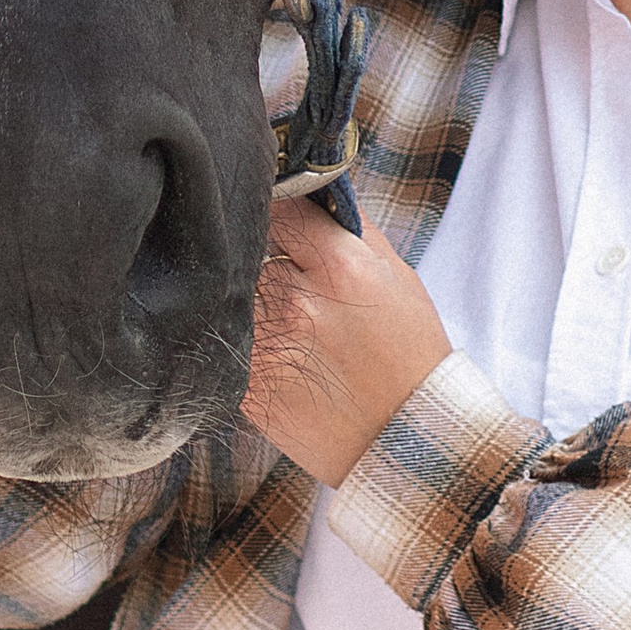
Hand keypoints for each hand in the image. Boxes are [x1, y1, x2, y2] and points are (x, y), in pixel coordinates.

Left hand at [241, 196, 451, 488]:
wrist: (408, 443)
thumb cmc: (408, 352)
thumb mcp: (395, 274)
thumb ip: (347, 225)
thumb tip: (306, 186)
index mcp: (338, 267)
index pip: (277, 201)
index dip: (268, 194)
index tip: (265, 196)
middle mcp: (295, 303)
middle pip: (241, 243)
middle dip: (244, 238)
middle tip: (248, 239)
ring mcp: (266, 349)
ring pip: (223, 290)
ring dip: (229, 283)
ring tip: (249, 289)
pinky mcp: (246, 389)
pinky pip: (221, 338)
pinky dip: (228, 330)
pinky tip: (251, 333)